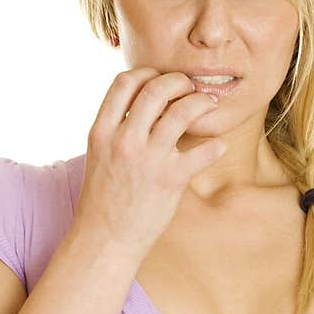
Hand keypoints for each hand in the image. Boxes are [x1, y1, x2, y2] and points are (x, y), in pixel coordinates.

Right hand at [72, 66, 225, 261]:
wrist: (104, 239)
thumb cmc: (103, 199)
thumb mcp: (98, 155)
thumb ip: (116, 129)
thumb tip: (141, 106)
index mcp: (102, 131)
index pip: (124, 82)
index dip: (146, 73)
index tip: (159, 79)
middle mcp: (124, 140)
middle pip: (156, 88)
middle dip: (179, 81)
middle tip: (189, 88)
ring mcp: (148, 159)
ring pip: (183, 111)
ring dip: (201, 102)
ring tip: (207, 106)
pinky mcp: (171, 180)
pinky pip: (203, 151)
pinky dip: (215, 146)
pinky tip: (216, 148)